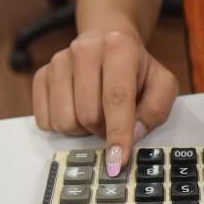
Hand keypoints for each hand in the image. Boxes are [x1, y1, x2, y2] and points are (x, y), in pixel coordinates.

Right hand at [32, 31, 177, 175]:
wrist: (110, 43)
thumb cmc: (139, 70)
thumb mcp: (162, 85)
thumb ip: (156, 109)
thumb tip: (133, 133)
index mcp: (119, 48)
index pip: (116, 98)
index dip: (118, 133)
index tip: (118, 161)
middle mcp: (84, 50)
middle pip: (88, 115)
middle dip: (104, 129)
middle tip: (113, 121)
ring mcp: (58, 62)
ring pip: (65, 121)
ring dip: (84, 129)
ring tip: (96, 113)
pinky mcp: (41, 75)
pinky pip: (46, 121)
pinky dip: (65, 125)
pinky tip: (77, 110)